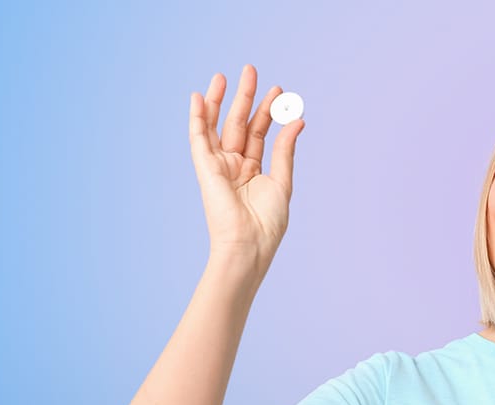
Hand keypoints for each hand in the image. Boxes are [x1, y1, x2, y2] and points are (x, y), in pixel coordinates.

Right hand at [188, 64, 304, 269]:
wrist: (249, 244)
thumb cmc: (267, 222)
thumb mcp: (282, 181)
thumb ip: (284, 150)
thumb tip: (297, 120)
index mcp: (253, 170)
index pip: (259, 132)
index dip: (268, 110)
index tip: (279, 90)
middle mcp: (234, 165)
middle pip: (239, 123)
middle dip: (245, 97)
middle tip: (252, 70)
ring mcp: (219, 166)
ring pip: (218, 126)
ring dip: (221, 101)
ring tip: (227, 75)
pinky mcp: (206, 169)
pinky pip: (198, 139)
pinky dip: (197, 118)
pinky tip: (200, 98)